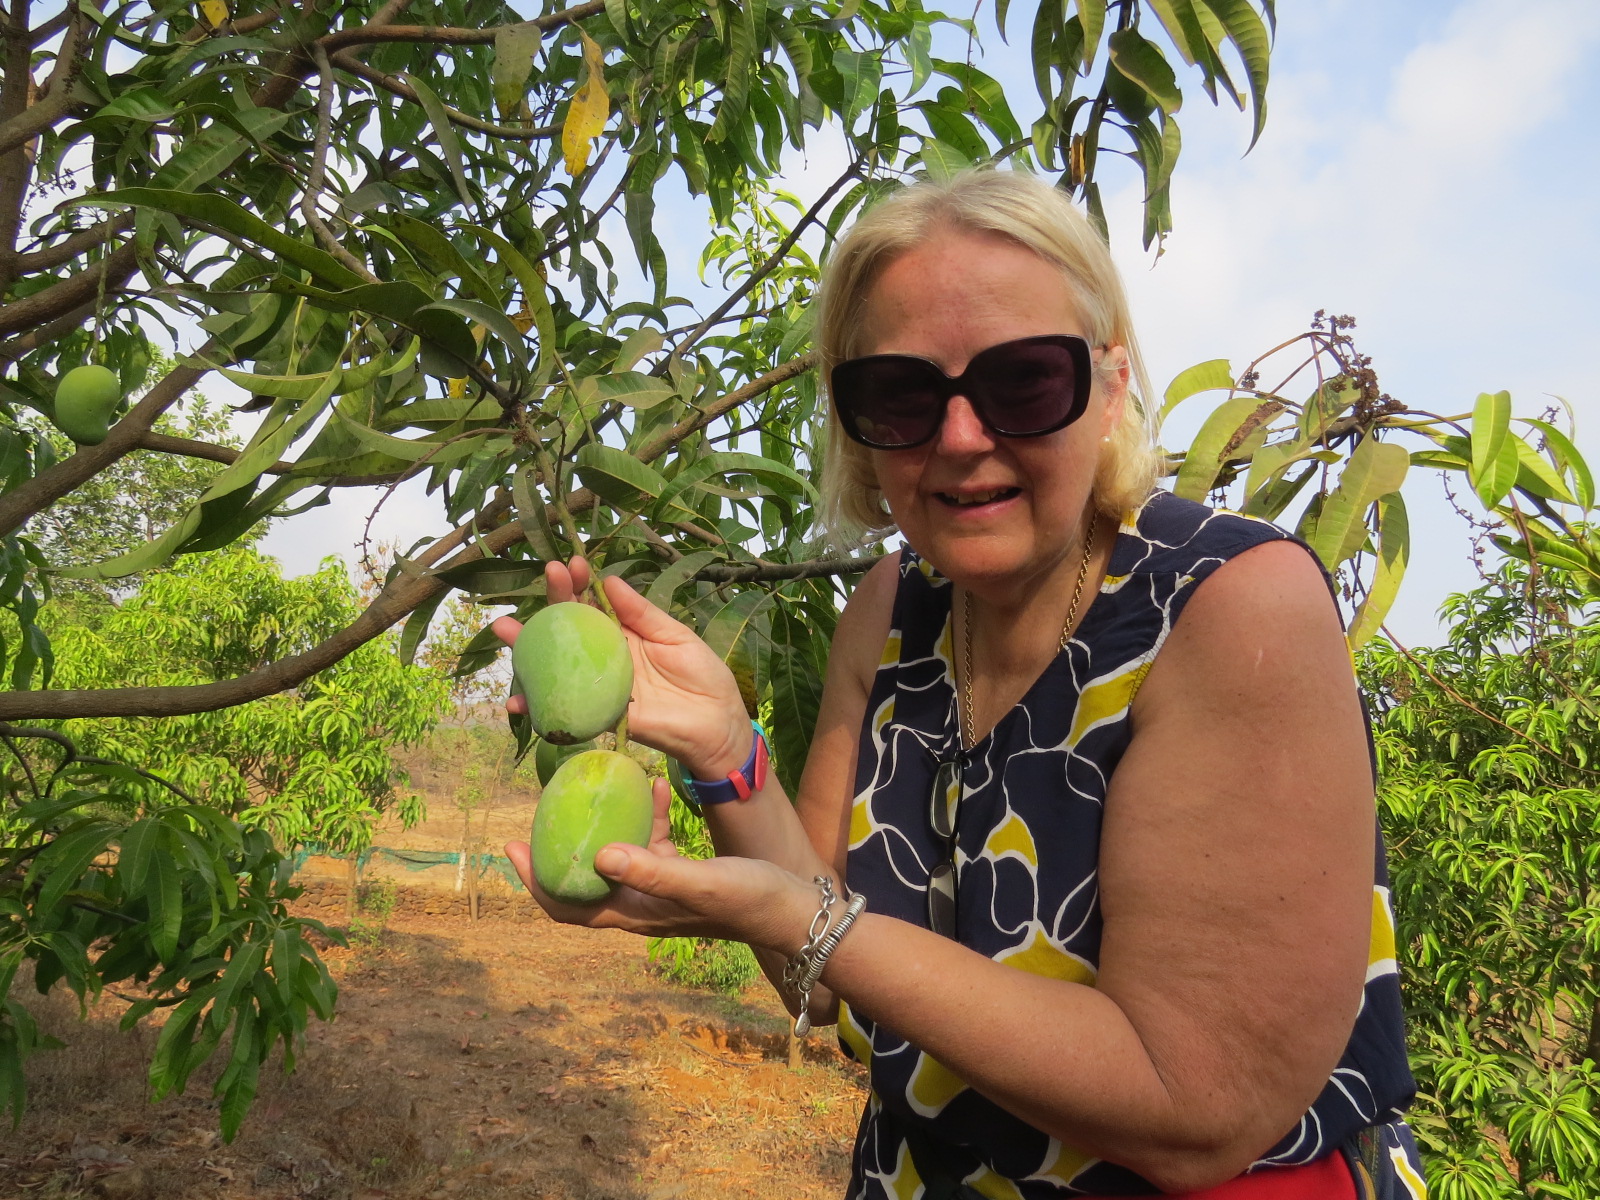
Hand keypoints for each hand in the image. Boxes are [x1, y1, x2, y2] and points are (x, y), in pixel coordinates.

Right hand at [493, 557, 751, 776]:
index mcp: (623, 634)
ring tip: (504, 628)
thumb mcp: (675, 636)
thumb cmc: (702, 676)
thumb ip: (642, 613)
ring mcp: (598, 687)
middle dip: (551, 602)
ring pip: (555, 666)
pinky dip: (536, 705)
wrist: (718, 725)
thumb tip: (610, 581)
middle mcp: (604, 658)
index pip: (593, 605)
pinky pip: (564, 709)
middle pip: (567, 630)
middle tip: (546, 577)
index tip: (574, 564)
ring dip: (525, 649)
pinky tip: (514, 698)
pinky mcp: (599, 716)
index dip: (581, 584)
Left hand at [503, 777, 809, 947]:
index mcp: (636, 913)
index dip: (537, 882)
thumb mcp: (701, 882)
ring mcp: (661, 886)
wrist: (797, 909)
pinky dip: (649, 813)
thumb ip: (652, 871)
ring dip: (606, 820)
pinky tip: (658, 782)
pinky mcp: (683, 870)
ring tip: (600, 780)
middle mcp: (641, 902)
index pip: (569, 908)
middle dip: (560, 845)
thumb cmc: (751, 900)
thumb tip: (598, 854)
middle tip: (543, 805)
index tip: (512, 847)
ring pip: (617, 852)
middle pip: (582, 878)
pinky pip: (652, 838)